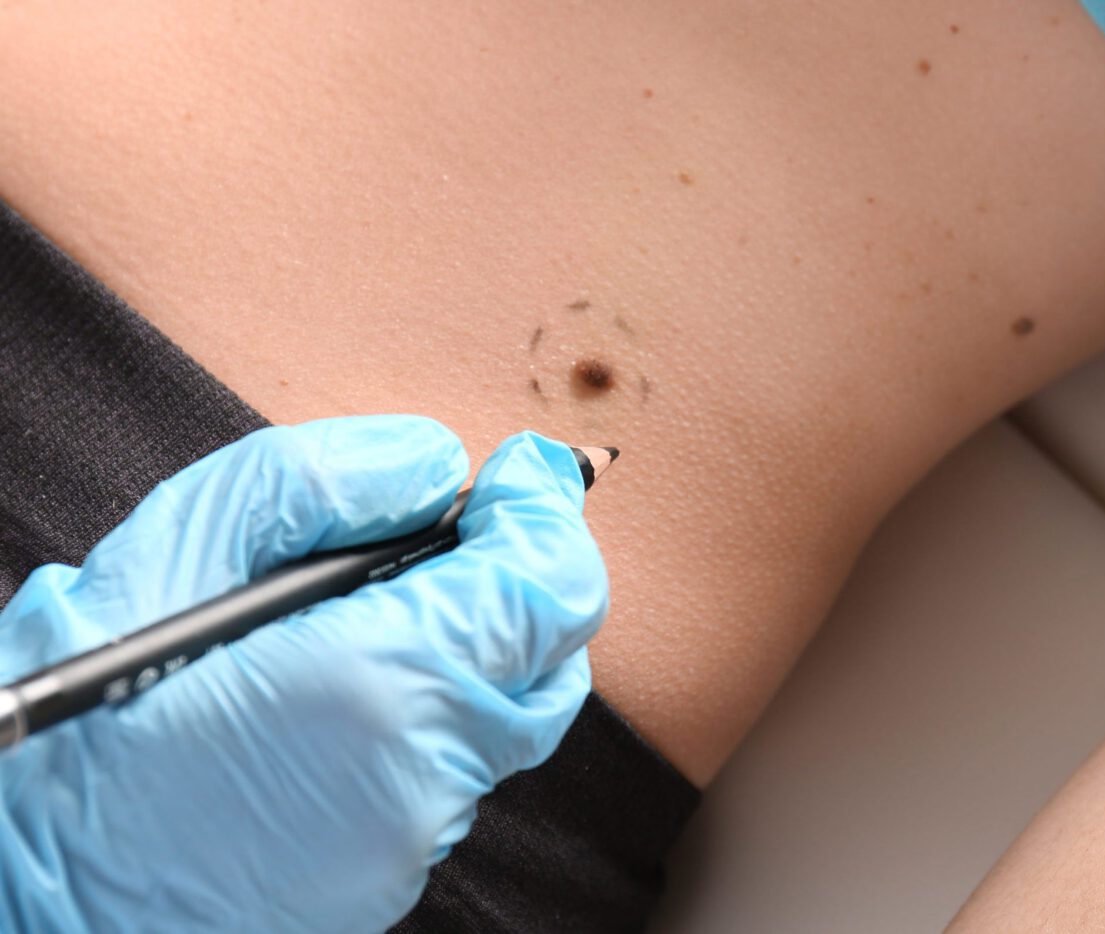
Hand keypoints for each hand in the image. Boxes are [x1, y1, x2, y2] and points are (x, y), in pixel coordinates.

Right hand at [0, 416, 607, 931]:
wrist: (30, 889)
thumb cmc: (81, 720)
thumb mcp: (178, 548)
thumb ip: (320, 486)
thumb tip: (434, 465)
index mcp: (383, 683)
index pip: (551, 588)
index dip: (545, 515)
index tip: (520, 475)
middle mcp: (423, 775)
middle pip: (551, 657)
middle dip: (521, 581)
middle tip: (461, 534)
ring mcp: (412, 840)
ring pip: (508, 717)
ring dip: (476, 647)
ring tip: (386, 609)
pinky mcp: (388, 879)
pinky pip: (455, 772)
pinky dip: (434, 714)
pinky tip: (348, 691)